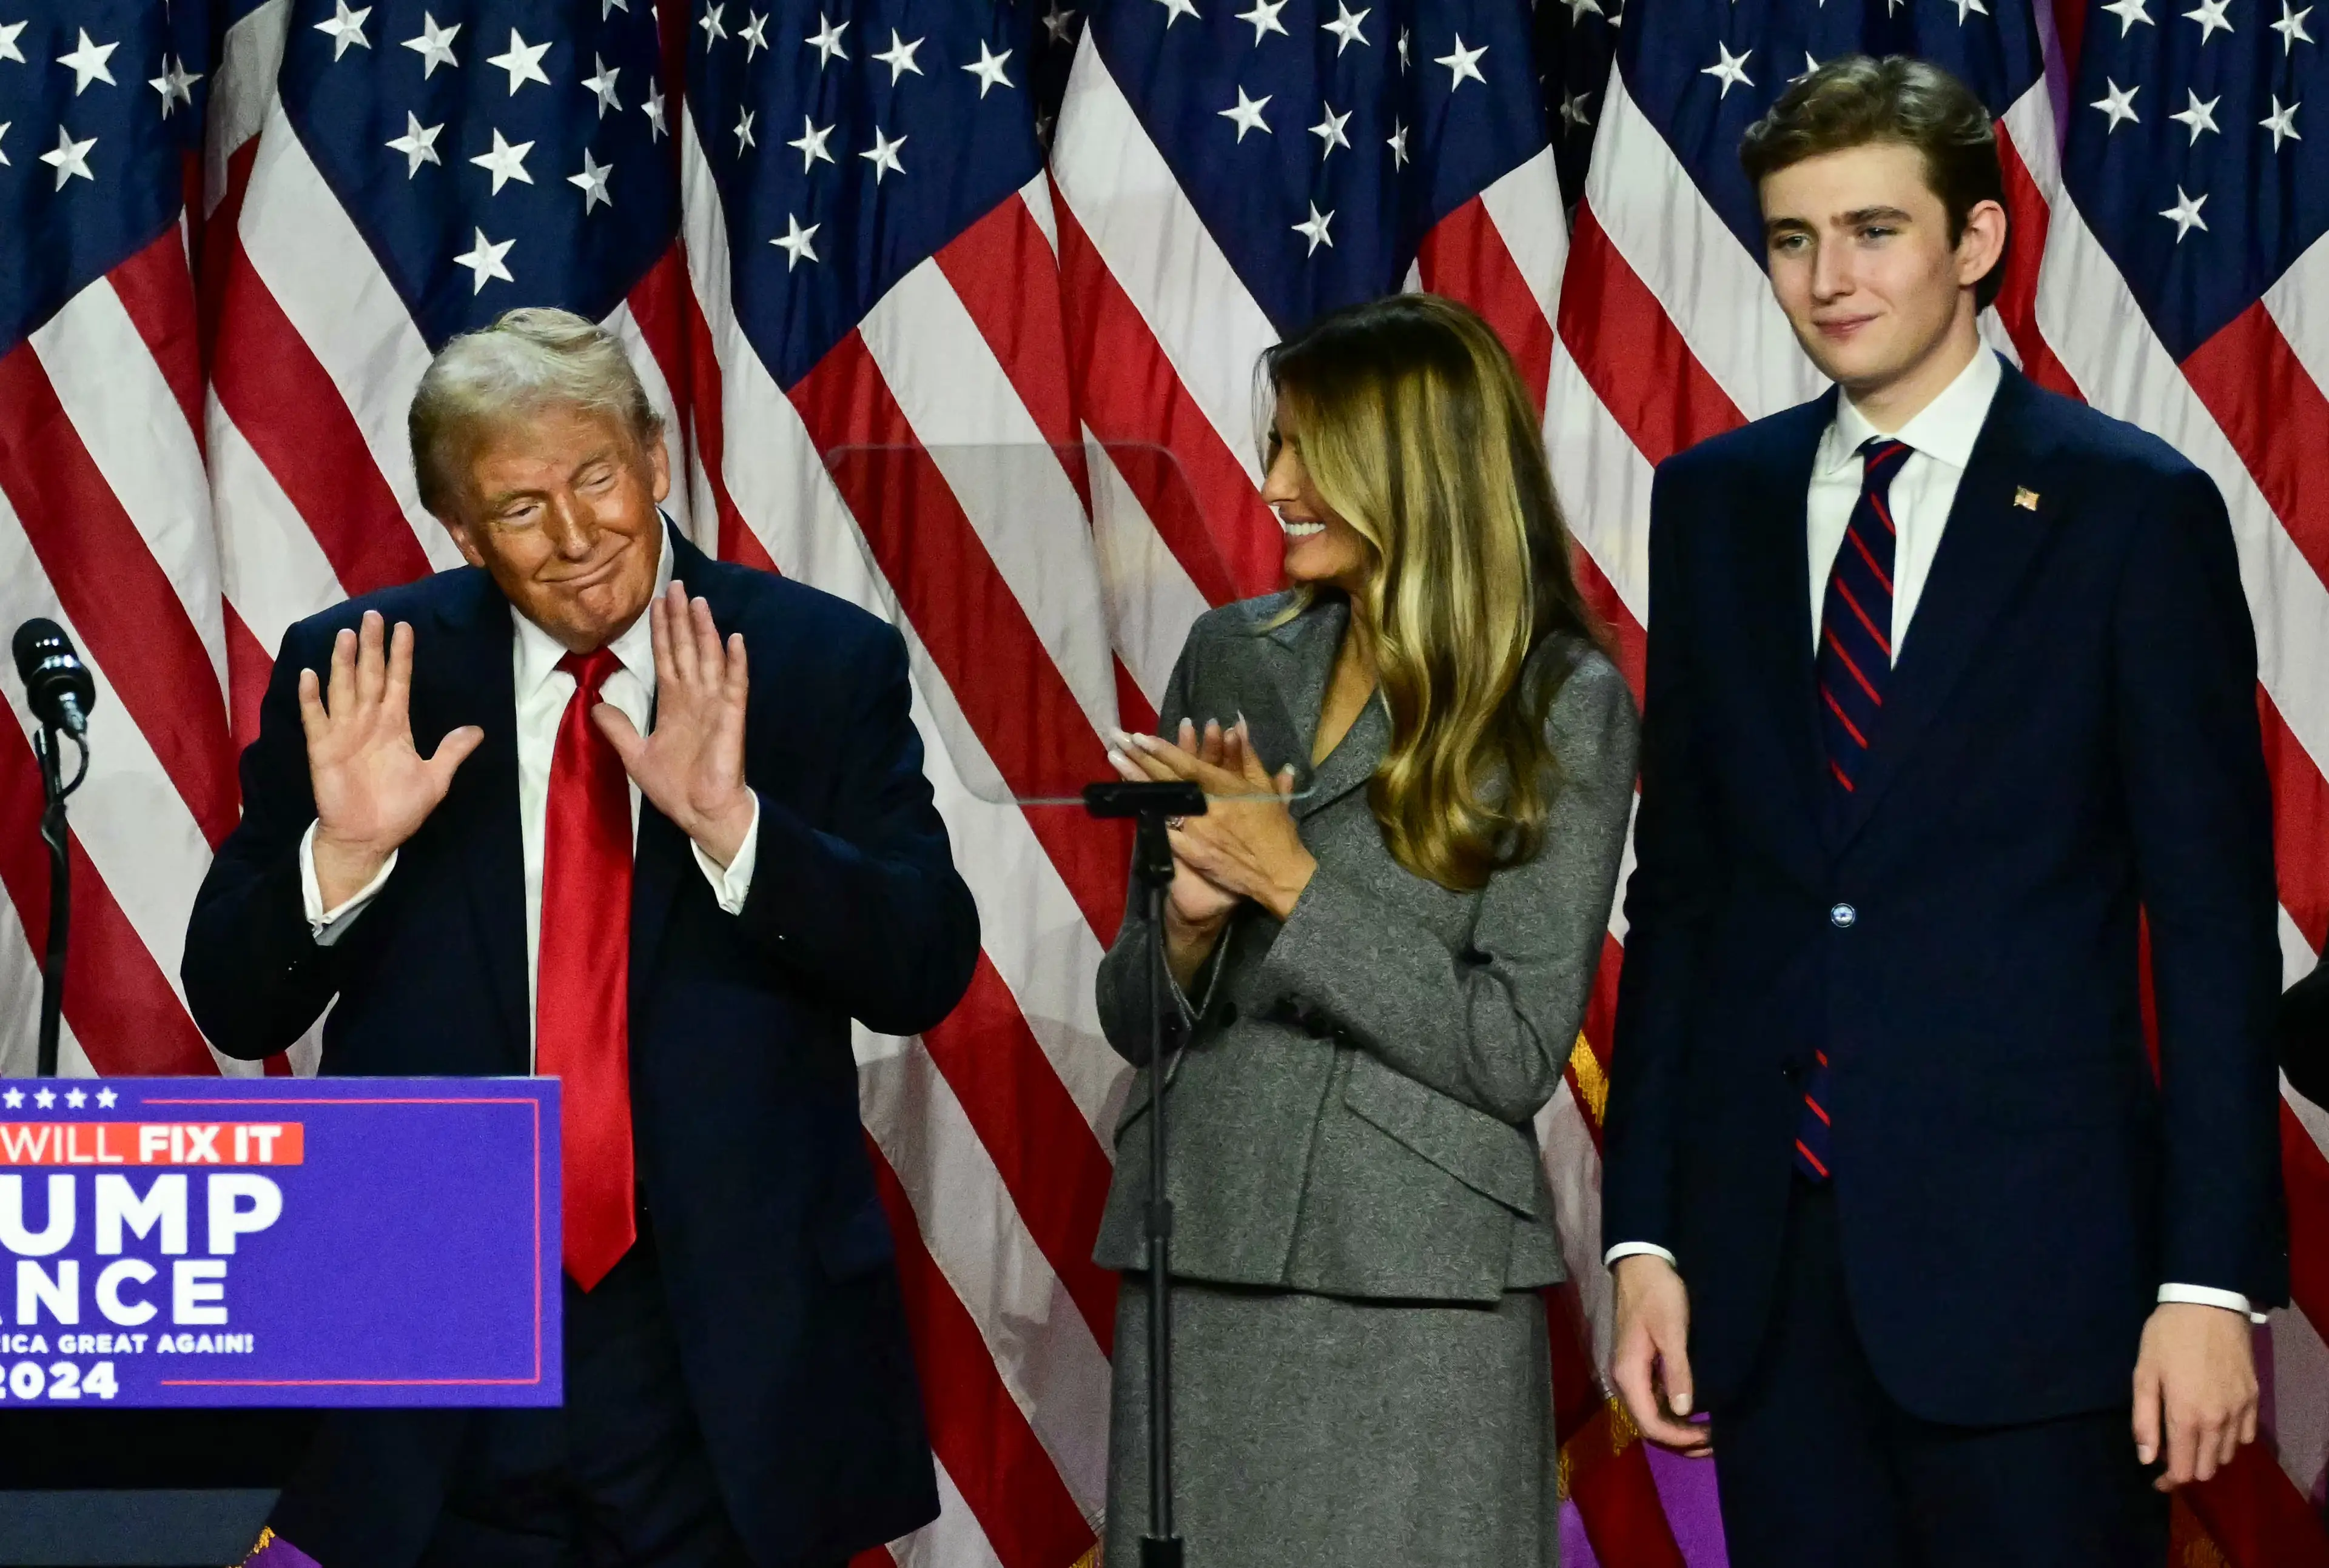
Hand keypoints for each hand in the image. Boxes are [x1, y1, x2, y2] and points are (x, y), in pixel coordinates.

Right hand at [300, 611, 482, 907]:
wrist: (369, 837)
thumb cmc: (399, 809)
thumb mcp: (435, 779)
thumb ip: (451, 752)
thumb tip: (477, 730)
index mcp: (394, 725)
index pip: (399, 681)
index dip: (401, 655)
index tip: (404, 627)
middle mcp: (368, 722)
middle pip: (370, 676)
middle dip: (371, 646)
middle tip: (372, 615)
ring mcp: (344, 732)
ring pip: (344, 689)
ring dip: (343, 663)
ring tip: (345, 634)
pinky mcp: (323, 749)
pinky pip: (316, 718)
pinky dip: (312, 698)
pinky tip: (309, 674)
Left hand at [593, 582, 754, 866]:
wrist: (701, 812)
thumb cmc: (674, 787)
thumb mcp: (635, 755)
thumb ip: (618, 728)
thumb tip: (594, 704)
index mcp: (674, 704)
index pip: (665, 658)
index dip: (660, 631)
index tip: (656, 603)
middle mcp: (694, 698)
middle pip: (685, 649)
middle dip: (680, 619)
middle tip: (676, 586)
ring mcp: (714, 705)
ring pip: (708, 658)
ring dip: (704, 630)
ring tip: (698, 602)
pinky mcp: (730, 717)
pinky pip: (734, 684)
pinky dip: (735, 662)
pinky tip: (734, 639)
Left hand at [1116, 718, 1315, 920]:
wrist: (1277, 874)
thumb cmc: (1275, 829)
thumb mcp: (1266, 789)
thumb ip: (1248, 757)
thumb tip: (1238, 725)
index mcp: (1225, 789)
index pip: (1187, 765)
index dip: (1162, 749)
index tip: (1140, 735)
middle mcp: (1205, 808)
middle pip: (1167, 779)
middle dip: (1140, 757)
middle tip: (1118, 740)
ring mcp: (1194, 832)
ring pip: (1159, 802)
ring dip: (1135, 781)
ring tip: (1115, 762)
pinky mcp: (1189, 853)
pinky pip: (1163, 831)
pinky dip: (1145, 813)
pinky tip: (1127, 800)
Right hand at [1611, 1253, 1710, 1455]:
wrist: (1641, 1264)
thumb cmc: (1658, 1295)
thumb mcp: (1672, 1331)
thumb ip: (1677, 1371)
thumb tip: (1684, 1412)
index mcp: (1629, 1375)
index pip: (1650, 1425)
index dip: (1680, 1439)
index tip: (1710, 1436)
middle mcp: (1625, 1380)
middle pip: (1648, 1427)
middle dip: (1680, 1441)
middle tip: (1715, 1441)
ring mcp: (1631, 1374)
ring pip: (1651, 1416)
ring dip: (1678, 1430)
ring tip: (1710, 1431)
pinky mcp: (1640, 1366)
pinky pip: (1654, 1401)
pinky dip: (1674, 1415)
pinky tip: (1696, 1411)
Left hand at [2133, 1302, 2258, 1489]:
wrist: (2209, 1305)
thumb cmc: (2168, 1336)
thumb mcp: (2144, 1373)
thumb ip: (2144, 1419)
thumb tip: (2147, 1459)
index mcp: (2186, 1416)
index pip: (2184, 1470)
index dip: (2169, 1482)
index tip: (2156, 1479)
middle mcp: (2217, 1421)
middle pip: (2207, 1469)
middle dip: (2187, 1469)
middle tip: (2169, 1454)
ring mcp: (2240, 1411)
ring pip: (2227, 1456)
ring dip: (2207, 1455)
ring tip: (2189, 1438)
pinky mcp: (2254, 1400)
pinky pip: (2245, 1437)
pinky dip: (2229, 1440)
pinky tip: (2214, 1425)